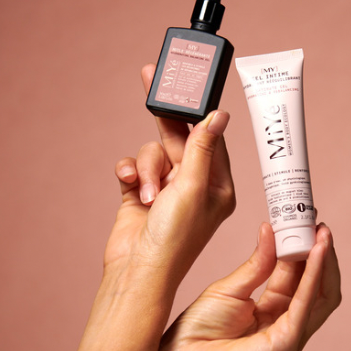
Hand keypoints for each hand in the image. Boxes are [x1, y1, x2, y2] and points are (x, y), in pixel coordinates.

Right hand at [105, 64, 235, 287]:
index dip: (197, 109)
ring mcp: (166, 189)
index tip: (186, 84)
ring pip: (154, 152)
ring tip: (148, 192)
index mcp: (217, 184)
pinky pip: (134, 166)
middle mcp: (193, 185)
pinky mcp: (140, 193)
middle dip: (165, 118)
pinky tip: (129, 185)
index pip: (210, 136)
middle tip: (151, 77)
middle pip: (180, 138)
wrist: (135, 272)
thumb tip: (220, 114)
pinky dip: (130, 172)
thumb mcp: (192, 187)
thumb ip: (202, 147)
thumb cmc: (173, 238)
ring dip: (148, 168)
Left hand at [145, 222, 341, 350]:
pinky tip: (314, 253)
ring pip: (321, 293)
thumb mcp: (231, 286)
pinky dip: (313, 277)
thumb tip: (271, 229)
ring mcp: (290, 333)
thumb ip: (257, 263)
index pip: (299, 271)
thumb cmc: (200, 328)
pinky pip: (306, 305)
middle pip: (317, 282)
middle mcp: (288, 319)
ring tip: (322, 232)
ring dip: (324, 261)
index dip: (304, 244)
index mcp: (274, 305)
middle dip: (321, 251)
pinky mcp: (286, 343)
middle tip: (319, 222)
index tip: (306, 217)